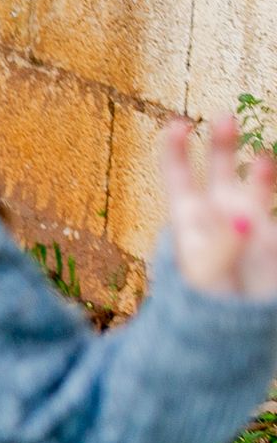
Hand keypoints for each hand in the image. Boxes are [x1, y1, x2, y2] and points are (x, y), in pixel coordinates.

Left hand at [161, 112, 276, 297]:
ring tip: (263, 154)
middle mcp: (217, 211)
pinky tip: (273, 167)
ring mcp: (246, 219)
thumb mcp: (207, 275)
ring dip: (258, 164)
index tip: (177, 125)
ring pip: (251, 181)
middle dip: (221, 143)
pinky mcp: (269, 234)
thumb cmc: (203, 302)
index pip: (177, 175)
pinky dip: (272, 182)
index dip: (175, 148)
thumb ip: (226, 245)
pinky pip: (271, 200)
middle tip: (224, 116)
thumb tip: (246, 216)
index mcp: (188, 219)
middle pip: (216, 168)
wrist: (229, 326)